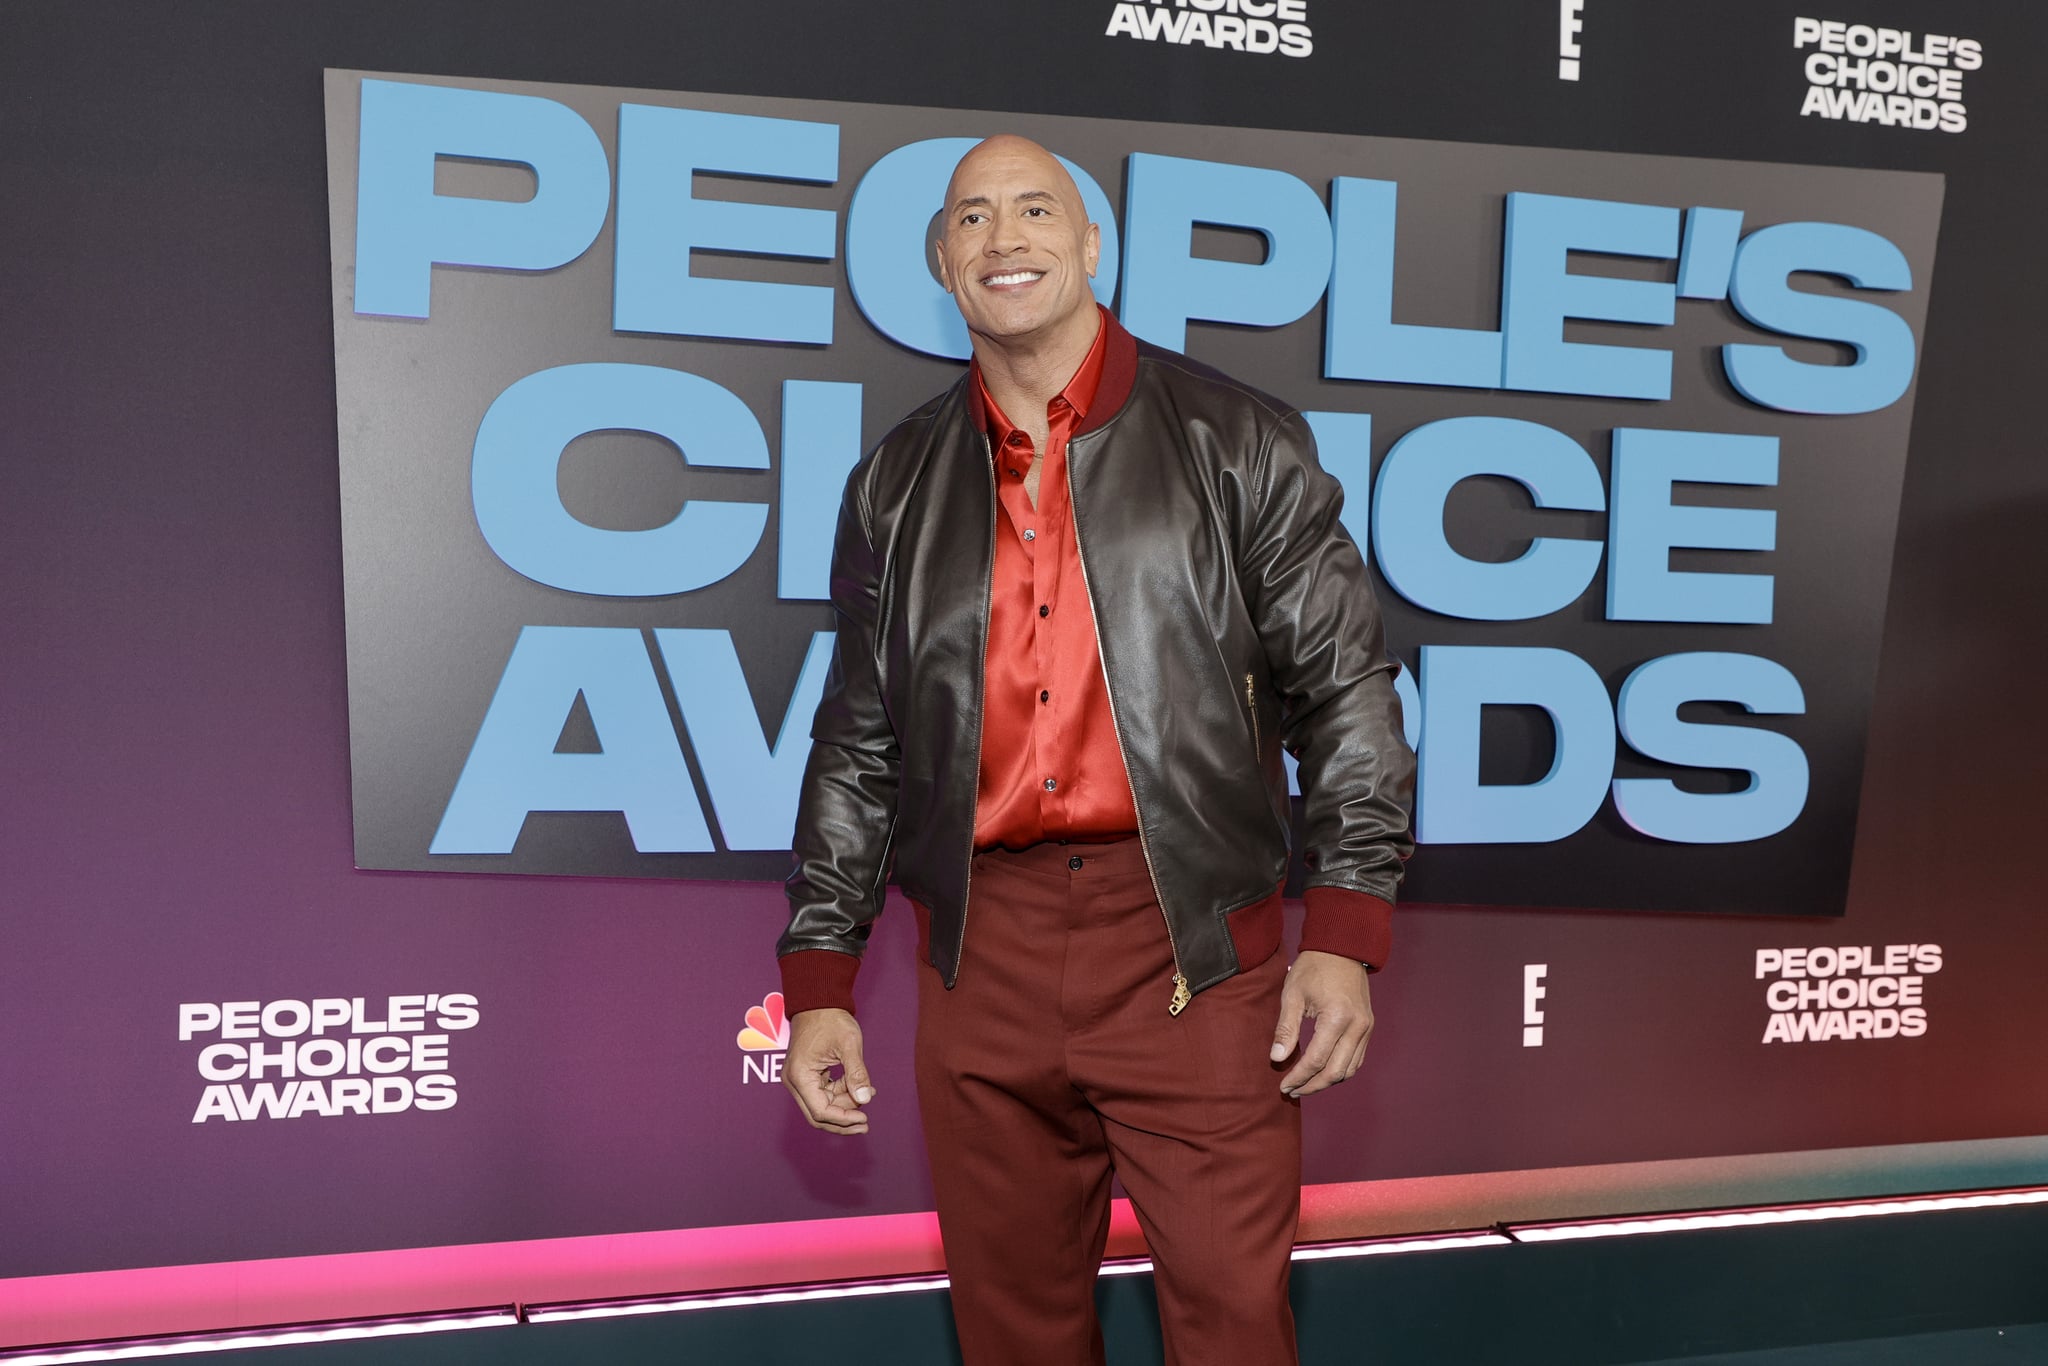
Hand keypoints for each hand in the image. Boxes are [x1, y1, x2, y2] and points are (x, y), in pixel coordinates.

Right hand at [783, 1008, 875, 1135]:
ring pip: (822, 1105)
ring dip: (845, 1105)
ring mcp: (799, 1078)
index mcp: (799, 1076)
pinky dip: (841, 1093)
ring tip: (869, 1093)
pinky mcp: (807, 1074)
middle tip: (866, 1124)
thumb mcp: (849, 1045)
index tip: (865, 1118)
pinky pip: (823, 1093)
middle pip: (818, 1115)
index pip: (820, 1111)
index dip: (843, 1119)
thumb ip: (857, 1074)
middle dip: (842, 1121)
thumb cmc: (831, 1019)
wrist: (819, 1001)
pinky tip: (859, 1088)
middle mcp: (794, 1081)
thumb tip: (865, 1100)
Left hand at [1269, 950, 1373, 1098]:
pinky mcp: (1368, 1027)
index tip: (1283, 1086)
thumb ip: (1286, 1029)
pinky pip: (1357, 1059)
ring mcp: (1366, 1028)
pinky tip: (1322, 1071)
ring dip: (1327, 1082)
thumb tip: (1277, 1059)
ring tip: (1305, 1085)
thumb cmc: (1313, 968)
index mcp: (1337, 1018)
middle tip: (1292, 1091)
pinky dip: (1340, 1070)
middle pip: (1335, 1072)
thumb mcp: (1292, 994)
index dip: (1298, 1077)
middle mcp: (1357, 1027)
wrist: (1342, 948)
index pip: (1316, 1060)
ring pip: (1349, 1070)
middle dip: (1312, 1086)